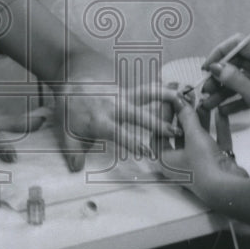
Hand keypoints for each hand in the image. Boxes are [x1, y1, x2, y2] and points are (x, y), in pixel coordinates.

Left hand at [55, 70, 178, 171]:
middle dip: (157, 124)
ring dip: (165, 98)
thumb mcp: (65, 132)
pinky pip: (146, 89)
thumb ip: (73, 151)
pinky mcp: (127, 90)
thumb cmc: (69, 108)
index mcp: (100, 120)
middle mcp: (114, 107)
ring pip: (146, 95)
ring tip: (184, 100)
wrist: (70, 79)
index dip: (133, 142)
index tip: (148, 151)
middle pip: (138, 115)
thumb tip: (77, 169)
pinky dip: (162, 89)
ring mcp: (122, 96)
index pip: (119, 133)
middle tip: (175, 131)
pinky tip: (177, 89)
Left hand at [159, 92, 248, 181]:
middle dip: (185, 114)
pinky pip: (216, 142)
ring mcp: (200, 164)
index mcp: (166, 160)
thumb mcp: (193, 135)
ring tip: (204, 100)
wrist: (229, 188)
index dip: (163, 113)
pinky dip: (219, 128)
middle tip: (188, 95)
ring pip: (199, 137)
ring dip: (202, 119)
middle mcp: (181, 163)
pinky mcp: (218, 164)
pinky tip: (221, 113)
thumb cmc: (202, 164)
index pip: (160, 132)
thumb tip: (178, 99)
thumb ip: (186, 116)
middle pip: (180, 134)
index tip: (169, 96)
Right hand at [200, 38, 249, 148]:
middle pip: (238, 63)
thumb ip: (234, 79)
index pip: (238, 45)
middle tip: (204, 90)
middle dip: (219, 77)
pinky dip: (237, 100)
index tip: (206, 68)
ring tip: (208, 103)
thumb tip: (215, 66)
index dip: (219, 54)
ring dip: (225, 90)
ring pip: (242, 80)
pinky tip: (223, 111)